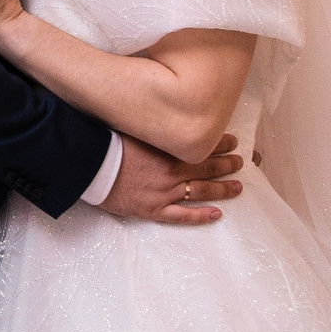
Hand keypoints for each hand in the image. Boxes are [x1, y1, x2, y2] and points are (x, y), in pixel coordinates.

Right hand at [102, 131, 244, 224]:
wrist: (90, 167)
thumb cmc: (109, 143)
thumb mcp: (136, 127)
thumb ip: (157, 126)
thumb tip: (171, 115)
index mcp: (169, 150)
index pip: (203, 147)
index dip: (221, 144)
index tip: (233, 141)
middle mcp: (172, 172)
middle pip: (208, 168)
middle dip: (227, 164)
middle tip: (241, 162)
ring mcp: (165, 193)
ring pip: (202, 192)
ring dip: (222, 189)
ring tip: (238, 187)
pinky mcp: (154, 210)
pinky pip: (182, 216)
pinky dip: (201, 216)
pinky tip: (217, 214)